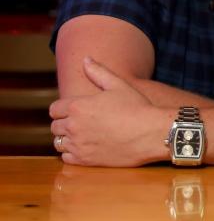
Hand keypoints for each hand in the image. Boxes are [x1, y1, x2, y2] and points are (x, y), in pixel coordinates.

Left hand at [49, 57, 169, 166]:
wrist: (151, 132)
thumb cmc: (137, 107)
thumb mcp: (118, 85)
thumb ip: (98, 72)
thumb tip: (85, 59)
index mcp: (78, 106)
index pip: (54, 109)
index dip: (63, 109)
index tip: (75, 110)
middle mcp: (73, 126)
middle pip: (55, 126)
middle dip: (65, 124)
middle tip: (81, 123)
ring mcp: (79, 144)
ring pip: (58, 143)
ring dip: (67, 139)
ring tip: (83, 136)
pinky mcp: (85, 160)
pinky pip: (66, 158)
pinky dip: (72, 154)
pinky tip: (86, 148)